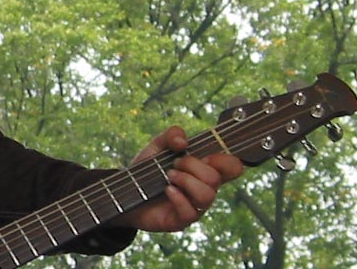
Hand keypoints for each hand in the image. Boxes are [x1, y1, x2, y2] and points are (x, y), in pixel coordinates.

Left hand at [113, 126, 244, 231]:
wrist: (124, 192)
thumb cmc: (146, 171)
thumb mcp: (156, 147)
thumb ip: (170, 135)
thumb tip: (182, 141)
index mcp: (204, 171)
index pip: (232, 168)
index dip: (226, 160)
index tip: (206, 155)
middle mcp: (204, 190)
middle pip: (215, 178)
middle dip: (193, 166)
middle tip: (174, 165)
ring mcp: (194, 207)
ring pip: (207, 196)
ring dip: (186, 181)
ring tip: (168, 176)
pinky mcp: (181, 221)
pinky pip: (191, 212)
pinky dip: (178, 197)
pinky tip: (166, 189)